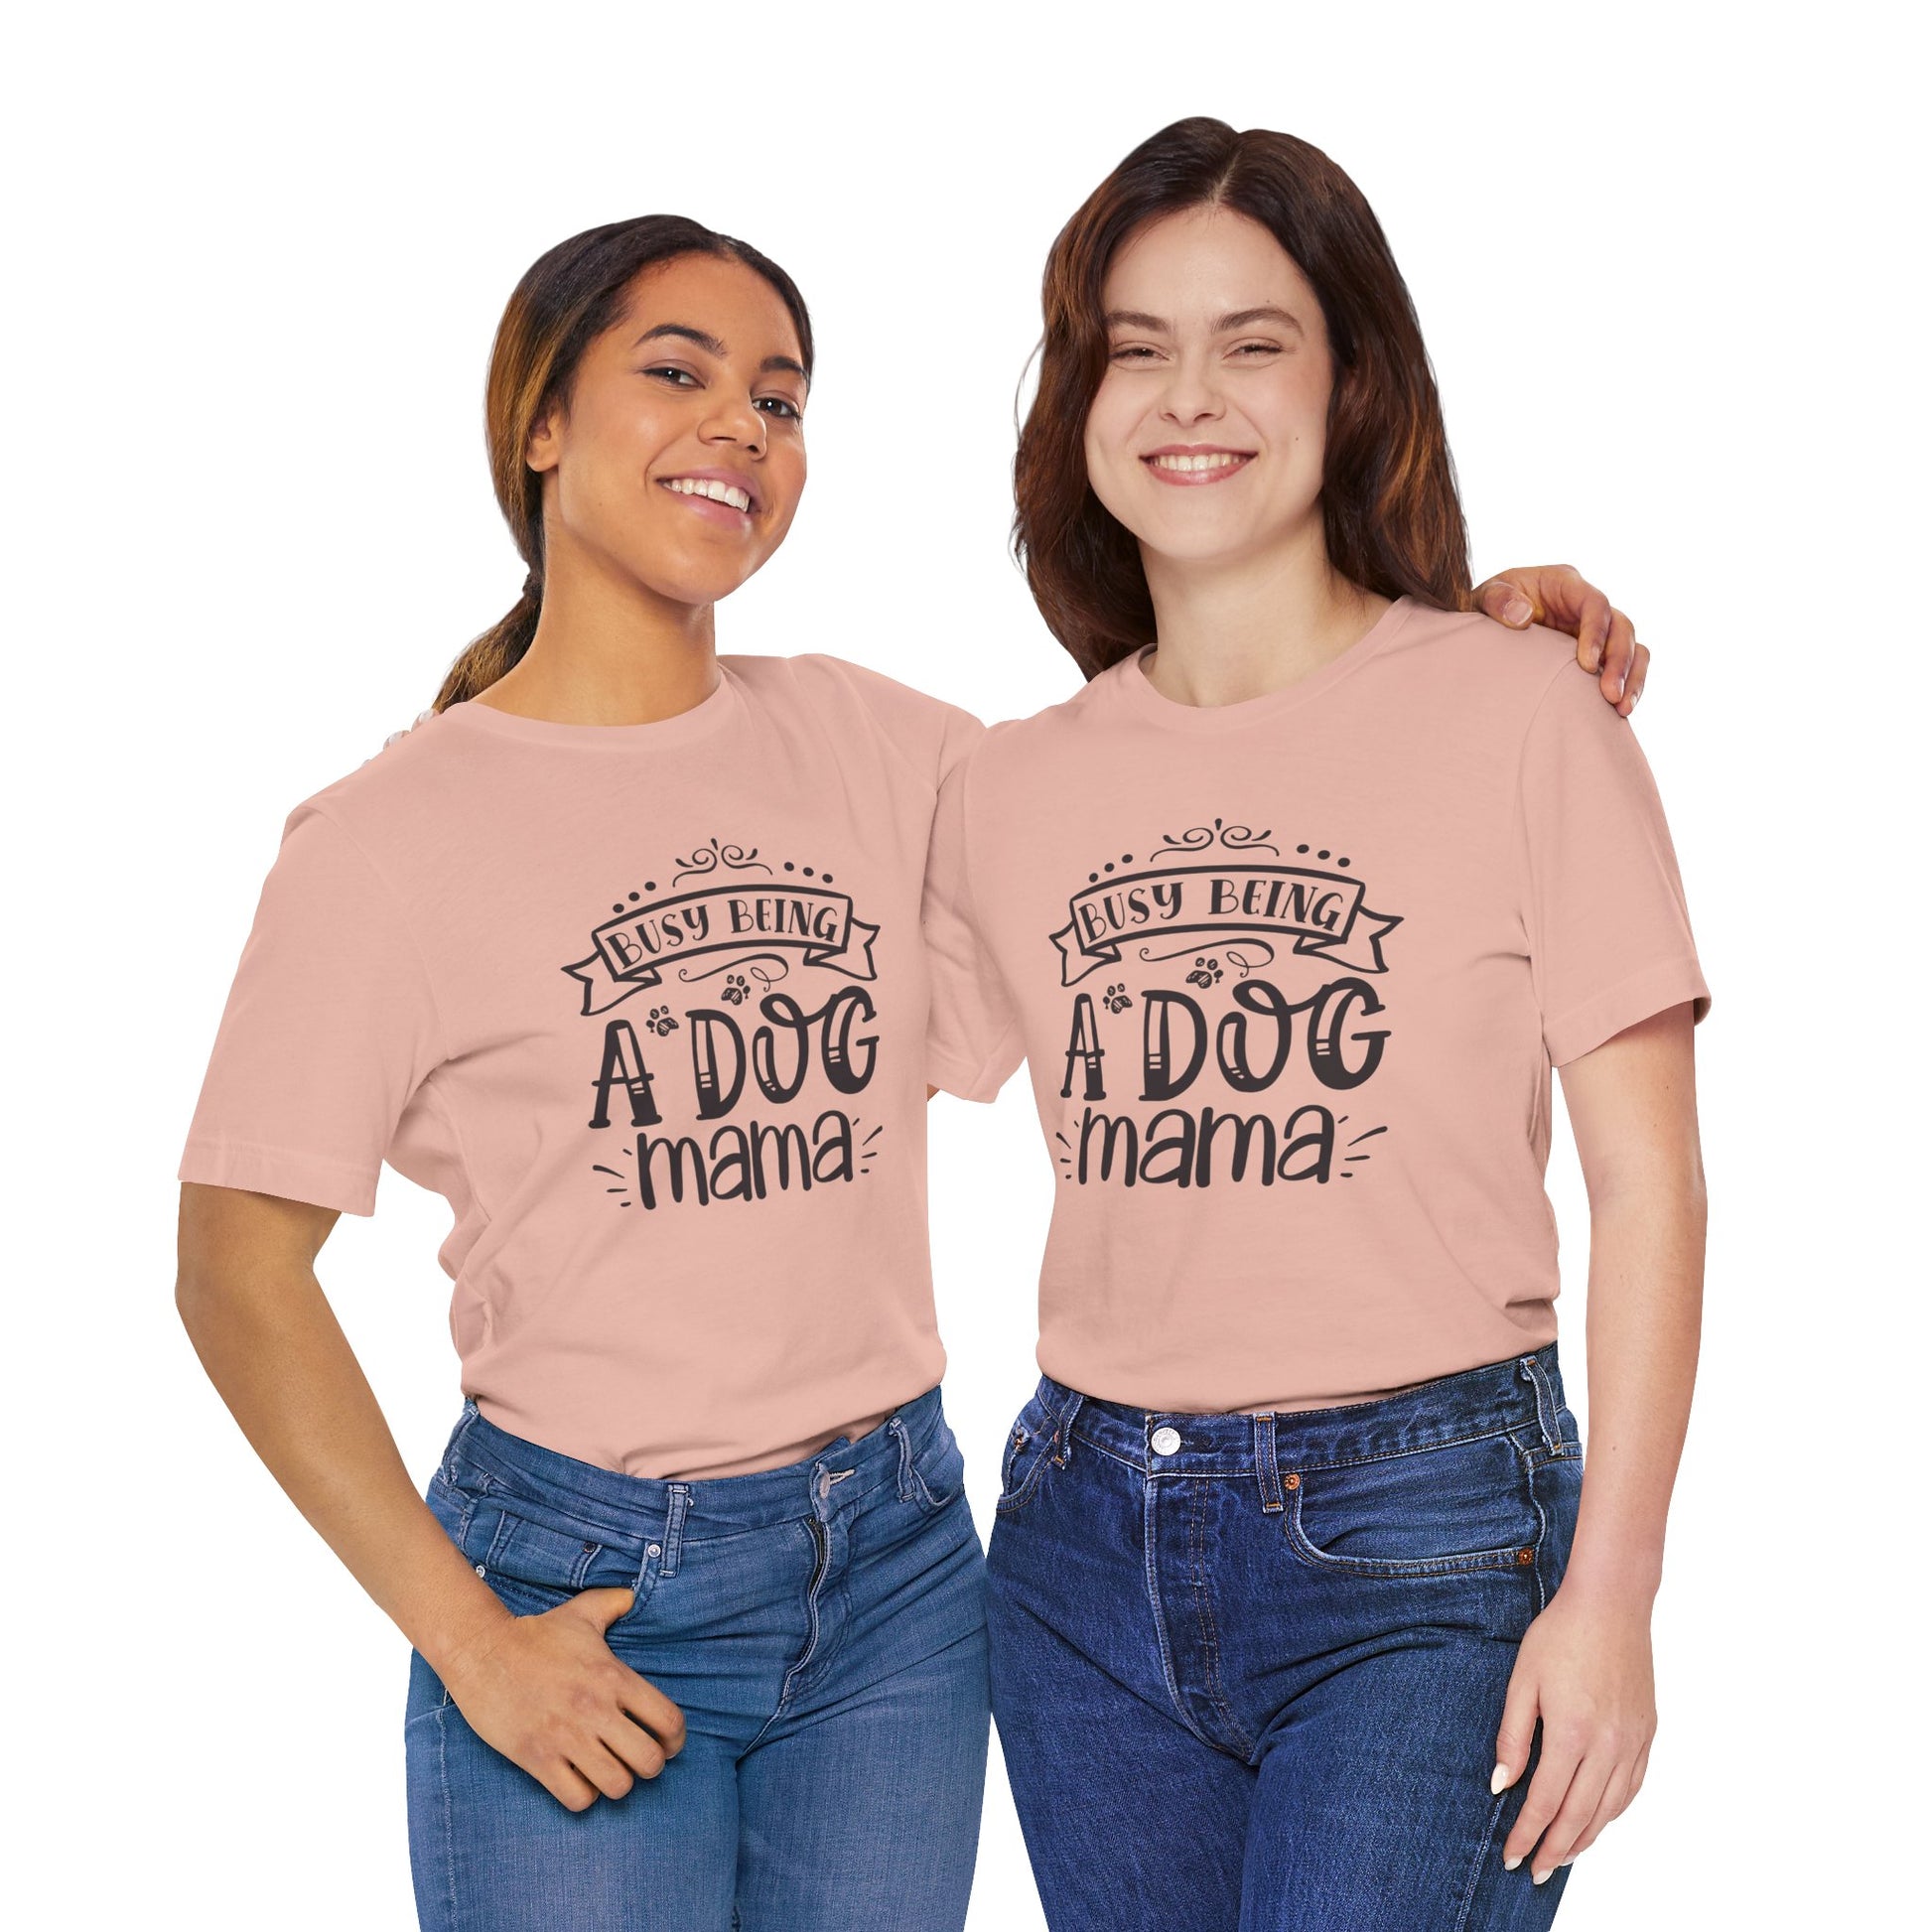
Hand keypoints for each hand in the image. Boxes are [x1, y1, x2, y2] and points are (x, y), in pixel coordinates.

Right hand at [438, 1586, 685, 1809]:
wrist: (482, 1651)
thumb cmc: (536, 1634)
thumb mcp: (581, 1613)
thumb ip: (613, 1603)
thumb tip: (632, 1596)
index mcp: (614, 1677)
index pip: (668, 1721)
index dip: (675, 1739)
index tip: (667, 1742)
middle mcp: (596, 1710)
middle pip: (649, 1762)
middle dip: (650, 1766)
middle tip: (637, 1758)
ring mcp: (567, 1737)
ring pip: (617, 1785)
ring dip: (617, 1782)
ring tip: (609, 1770)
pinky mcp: (537, 1758)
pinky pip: (578, 1798)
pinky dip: (583, 1795)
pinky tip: (578, 1779)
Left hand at [1476, 565, 1648, 714]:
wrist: (1488, 626)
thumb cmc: (1491, 606)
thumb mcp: (1486, 596)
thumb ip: (1499, 601)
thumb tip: (1523, 617)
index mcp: (1565, 584)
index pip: (1595, 603)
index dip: (1596, 633)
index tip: (1587, 665)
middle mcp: (1588, 605)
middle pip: (1621, 627)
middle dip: (1619, 661)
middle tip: (1609, 695)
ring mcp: (1597, 629)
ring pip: (1632, 647)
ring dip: (1631, 677)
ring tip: (1621, 708)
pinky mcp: (1600, 652)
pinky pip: (1627, 666)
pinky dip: (1629, 686)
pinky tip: (1619, 712)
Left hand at [1492, 1587, 1655, 1883]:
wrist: (1611, 1605)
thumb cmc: (1559, 1636)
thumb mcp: (1522, 1681)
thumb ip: (1513, 1737)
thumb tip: (1501, 1785)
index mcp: (1572, 1733)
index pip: (1546, 1802)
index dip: (1528, 1835)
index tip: (1513, 1858)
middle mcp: (1607, 1745)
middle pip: (1580, 1816)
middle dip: (1555, 1849)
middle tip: (1535, 1872)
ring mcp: (1632, 1742)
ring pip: (1609, 1809)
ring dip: (1585, 1838)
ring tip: (1562, 1856)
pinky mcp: (1647, 1734)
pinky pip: (1631, 1787)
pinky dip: (1612, 1812)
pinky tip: (1597, 1820)